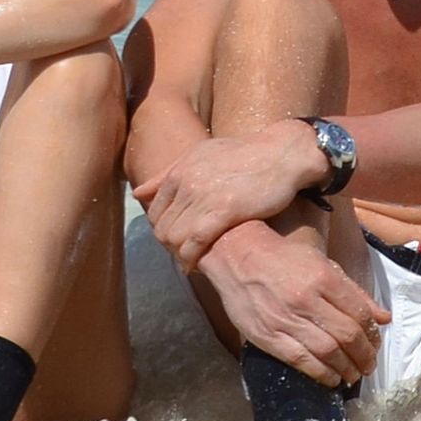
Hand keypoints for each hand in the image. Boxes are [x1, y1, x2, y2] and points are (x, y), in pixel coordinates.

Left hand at [136, 122, 325, 268]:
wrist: (281, 154)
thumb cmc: (245, 155)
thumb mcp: (202, 154)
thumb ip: (168, 173)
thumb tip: (139, 191)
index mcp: (178, 171)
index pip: (154, 212)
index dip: (163, 230)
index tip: (176, 241)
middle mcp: (185, 183)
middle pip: (161, 228)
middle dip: (170, 246)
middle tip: (184, 256)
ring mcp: (203, 197)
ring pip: (174, 238)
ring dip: (179, 255)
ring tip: (191, 262)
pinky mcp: (223, 211)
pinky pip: (194, 243)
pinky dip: (191, 259)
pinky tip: (198, 266)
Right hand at [197, 223, 389, 386]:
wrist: (235, 254)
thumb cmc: (282, 257)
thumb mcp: (322, 264)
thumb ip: (354, 292)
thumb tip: (383, 318)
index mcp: (322, 278)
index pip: (359, 314)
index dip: (373, 334)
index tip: (374, 344)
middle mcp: (305, 300)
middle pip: (347, 336)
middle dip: (364, 356)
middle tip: (368, 365)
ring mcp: (285, 320)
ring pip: (327, 352)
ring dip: (346, 369)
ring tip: (353, 375)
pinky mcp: (267, 336)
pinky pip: (301, 361)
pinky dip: (321, 374)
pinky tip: (330, 378)